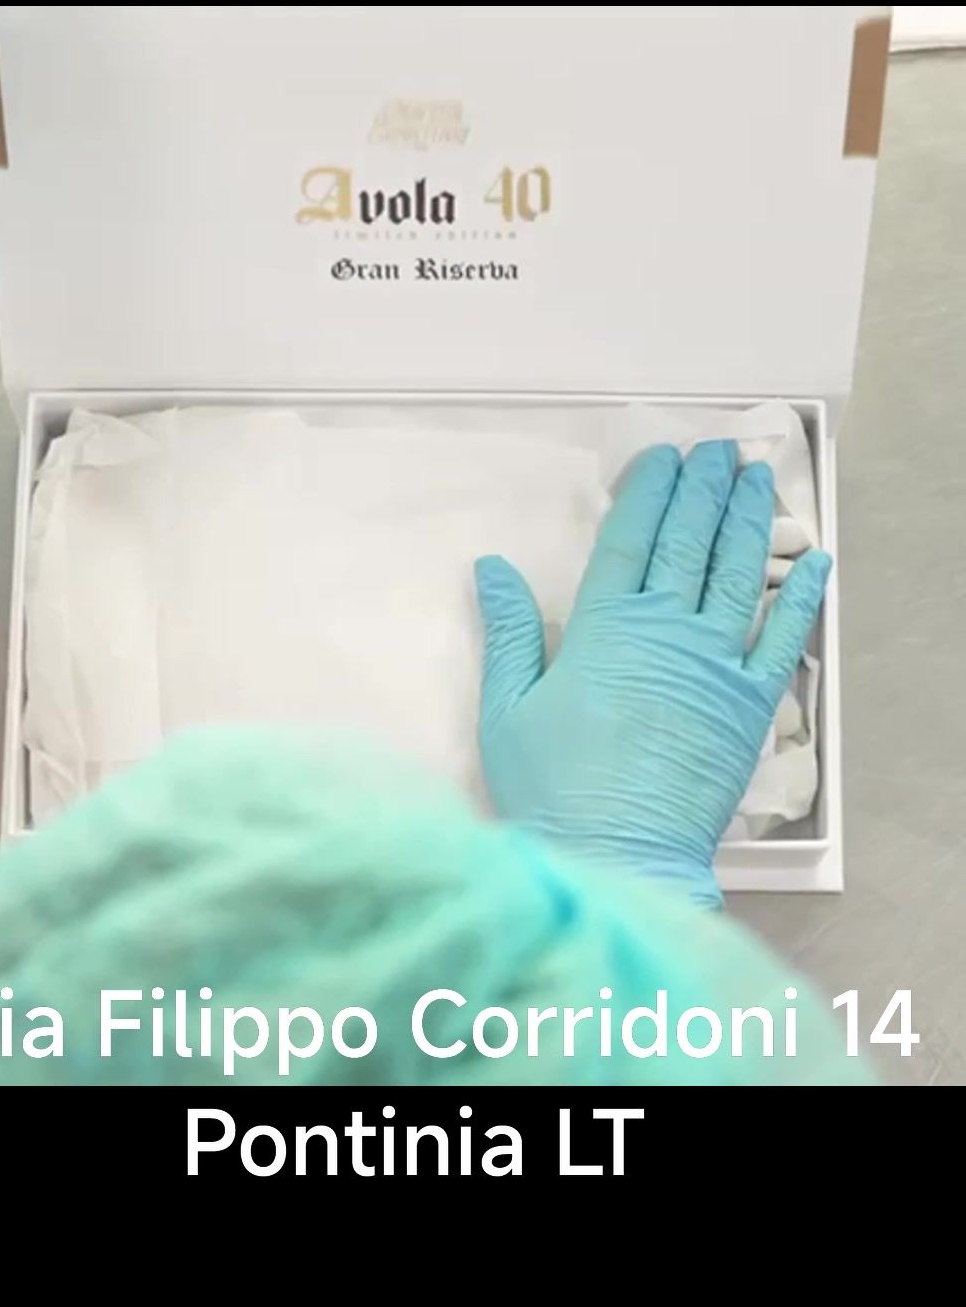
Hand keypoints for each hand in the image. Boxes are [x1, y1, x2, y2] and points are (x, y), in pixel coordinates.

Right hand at [474, 439, 831, 909]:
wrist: (619, 856)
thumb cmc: (551, 788)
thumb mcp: (508, 708)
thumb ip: (509, 631)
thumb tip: (492, 564)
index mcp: (604, 626)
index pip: (630, 537)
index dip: (647, 490)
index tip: (661, 457)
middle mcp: (667, 630)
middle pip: (690, 541)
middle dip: (704, 488)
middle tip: (717, 450)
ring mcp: (717, 664)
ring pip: (739, 573)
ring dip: (749, 520)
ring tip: (755, 477)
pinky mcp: (752, 704)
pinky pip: (783, 638)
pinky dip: (800, 596)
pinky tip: (814, 560)